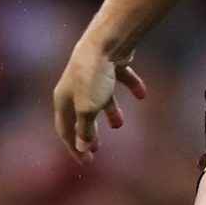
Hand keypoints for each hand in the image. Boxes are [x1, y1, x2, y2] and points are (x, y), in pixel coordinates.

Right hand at [53, 40, 145, 159]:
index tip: (86, 162)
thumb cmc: (93, 77)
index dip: (74, 147)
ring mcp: (93, 74)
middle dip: (88, 132)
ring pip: (100, 98)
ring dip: (109, 111)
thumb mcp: (88, 108)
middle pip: (80, 114)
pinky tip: (143, 95)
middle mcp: (74, 87)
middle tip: (97, 149)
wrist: (107, 41)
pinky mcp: (111, 63)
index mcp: (63, 99)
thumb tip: (82, 147)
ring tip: (119, 125)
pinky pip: (120, 78)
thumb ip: (85, 128)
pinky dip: (130, 87)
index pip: (65, 129)